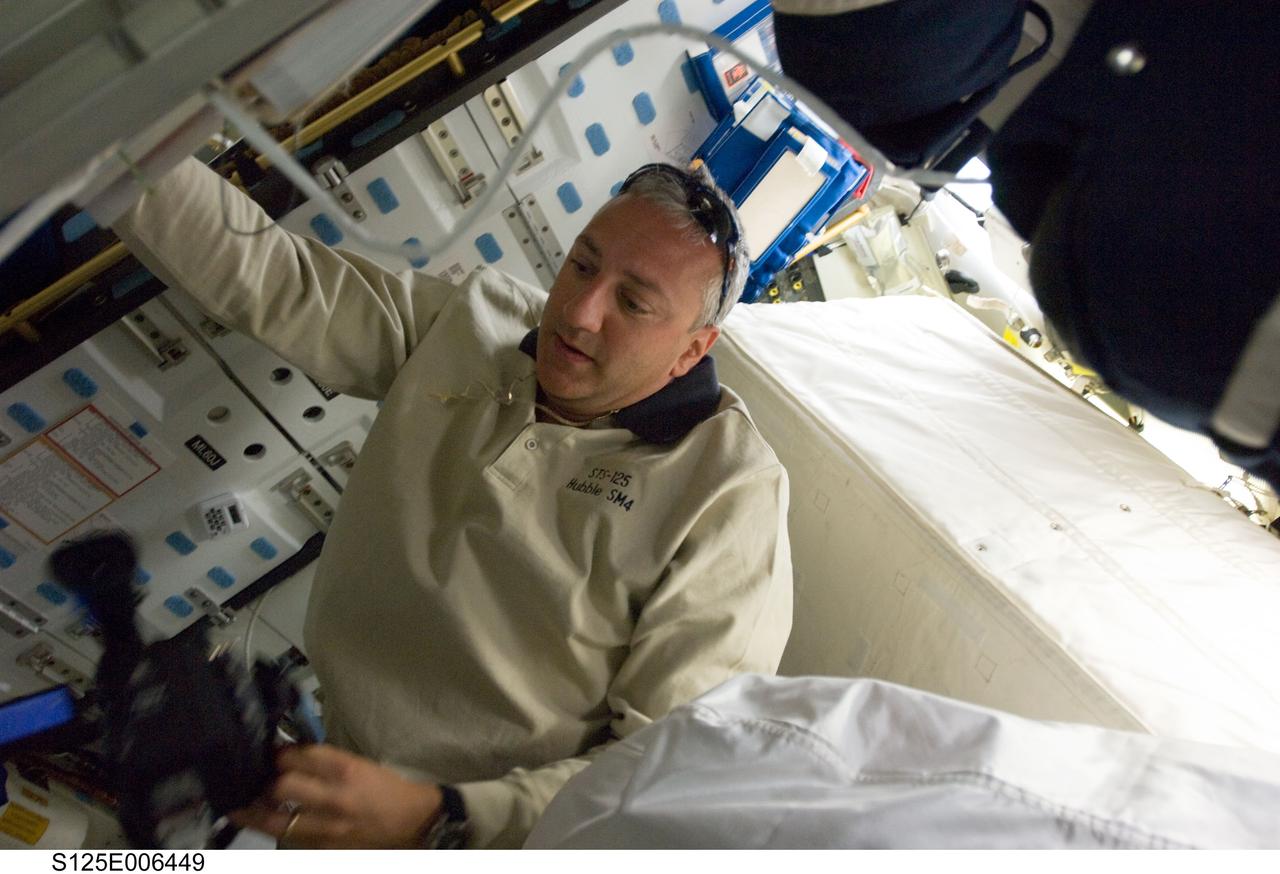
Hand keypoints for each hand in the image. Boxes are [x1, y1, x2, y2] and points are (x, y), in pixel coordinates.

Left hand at [229, 744, 442, 847]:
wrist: (413, 821)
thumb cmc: (385, 787)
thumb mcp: (359, 765)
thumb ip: (324, 762)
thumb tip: (288, 756)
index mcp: (346, 769)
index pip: (300, 756)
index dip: (280, 754)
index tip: (274, 754)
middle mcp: (335, 797)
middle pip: (283, 786)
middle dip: (268, 780)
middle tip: (261, 777)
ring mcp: (327, 827)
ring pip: (276, 822)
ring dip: (256, 811)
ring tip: (242, 803)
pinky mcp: (324, 847)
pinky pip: (288, 838)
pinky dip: (272, 828)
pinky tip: (262, 821)